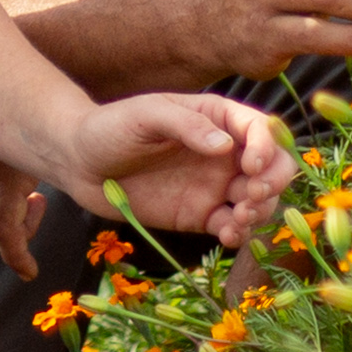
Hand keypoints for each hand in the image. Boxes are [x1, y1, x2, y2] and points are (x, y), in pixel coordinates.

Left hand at [53, 94, 292, 250]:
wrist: (78, 163)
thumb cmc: (110, 127)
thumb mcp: (146, 115)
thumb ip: (186, 126)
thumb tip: (226, 146)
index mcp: (217, 118)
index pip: (260, 129)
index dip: (266, 148)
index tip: (250, 166)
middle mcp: (224, 152)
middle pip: (273, 166)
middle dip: (273, 181)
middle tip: (252, 195)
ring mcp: (215, 185)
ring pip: (259, 199)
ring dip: (260, 210)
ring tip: (238, 218)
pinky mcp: (201, 214)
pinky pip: (233, 225)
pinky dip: (239, 233)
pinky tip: (229, 235)